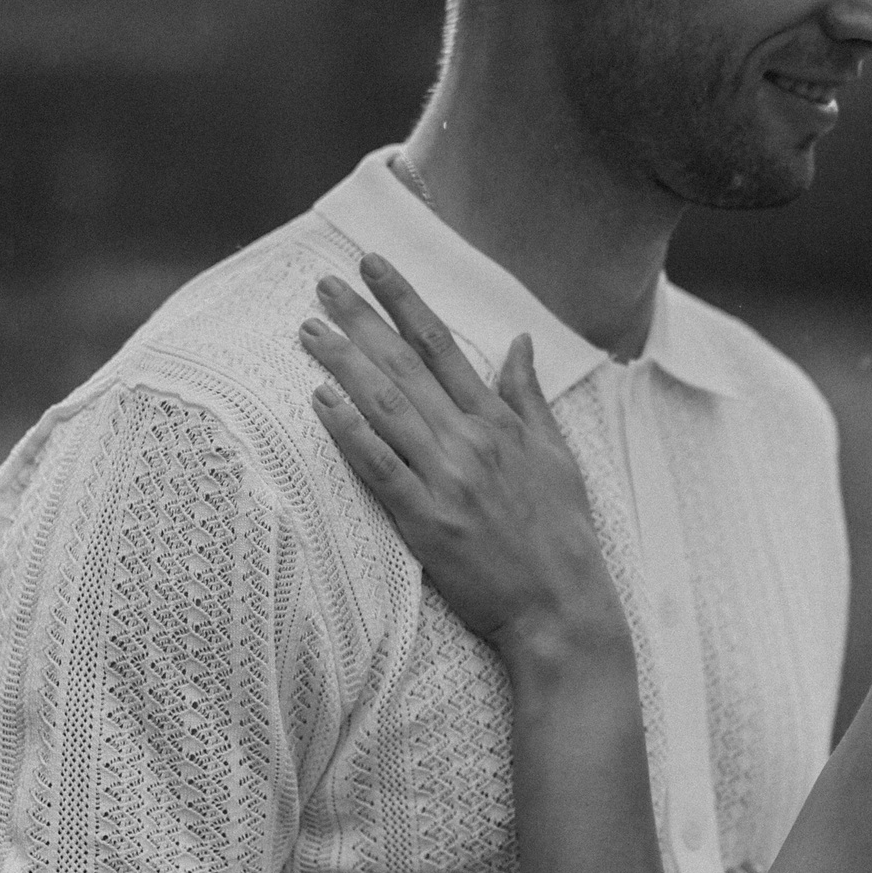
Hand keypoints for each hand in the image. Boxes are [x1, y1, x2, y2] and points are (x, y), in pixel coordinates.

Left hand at [300, 260, 623, 661]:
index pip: (441, 345)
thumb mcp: (557, 456)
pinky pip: (379, 467)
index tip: (373, 265)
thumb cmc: (562, 534)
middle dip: (360, 320)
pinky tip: (319, 401)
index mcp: (499, 422)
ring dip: (343, 364)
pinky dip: (349, 431)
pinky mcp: (428, 521)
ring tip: (309, 331)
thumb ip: (529, 397)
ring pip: (385, 407)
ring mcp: (447, 479)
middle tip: (322, 285)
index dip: (403, 300)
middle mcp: (471, 441)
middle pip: (404, 366)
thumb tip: (519, 343)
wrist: (561, 607)